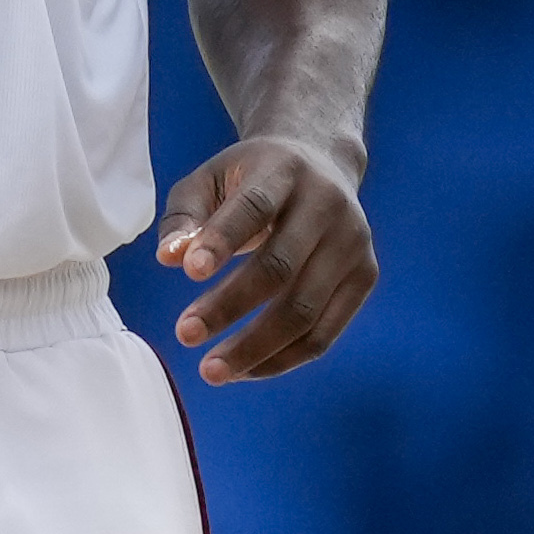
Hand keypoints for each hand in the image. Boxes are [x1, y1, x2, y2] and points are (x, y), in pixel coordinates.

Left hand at [152, 134, 376, 382]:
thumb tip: (170, 258)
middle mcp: (328, 206)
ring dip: (255, 346)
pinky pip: (324, 332)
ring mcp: (352, 244)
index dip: (223, 240)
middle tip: (185, 335)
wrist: (323, 162)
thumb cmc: (251, 179)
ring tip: (211, 370)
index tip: (190, 272)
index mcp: (285, 172)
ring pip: (305, 309)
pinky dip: (283, 358)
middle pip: (281, 267)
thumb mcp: (209, 180)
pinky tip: (243, 371)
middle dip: (230, 306)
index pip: (254, 208)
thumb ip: (184, 218)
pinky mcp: (364, 276)